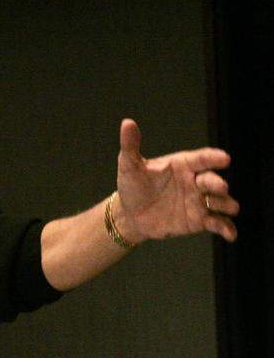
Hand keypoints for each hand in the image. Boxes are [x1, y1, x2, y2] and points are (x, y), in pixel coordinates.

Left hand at [115, 118, 238, 242]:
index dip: (213, 158)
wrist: (130, 214)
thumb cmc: (132, 186)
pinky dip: (226, 228)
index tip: (224, 158)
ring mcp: (200, 200)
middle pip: (212, 180)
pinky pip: (217, 223)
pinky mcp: (200, 220)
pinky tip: (230, 234)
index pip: (202, 158)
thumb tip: (127, 123)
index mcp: (183, 164)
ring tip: (229, 208)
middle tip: (220, 187)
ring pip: (220, 201)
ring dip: (226, 204)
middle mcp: (195, 181)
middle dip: (218, 184)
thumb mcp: (129, 166)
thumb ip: (131, 145)